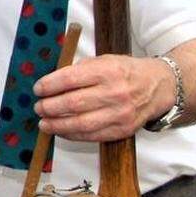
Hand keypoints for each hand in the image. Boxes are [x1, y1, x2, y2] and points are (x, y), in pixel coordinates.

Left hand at [34, 54, 172, 140]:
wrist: (158, 87)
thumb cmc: (125, 72)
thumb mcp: (103, 60)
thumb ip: (79, 70)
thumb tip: (51, 84)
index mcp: (107, 71)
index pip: (70, 79)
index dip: (49, 85)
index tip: (37, 89)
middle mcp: (115, 93)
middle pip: (74, 103)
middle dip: (50, 107)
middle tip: (38, 107)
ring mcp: (120, 114)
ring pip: (81, 123)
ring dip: (57, 125)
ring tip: (43, 123)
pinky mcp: (123, 129)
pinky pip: (92, 136)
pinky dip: (72, 135)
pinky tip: (60, 131)